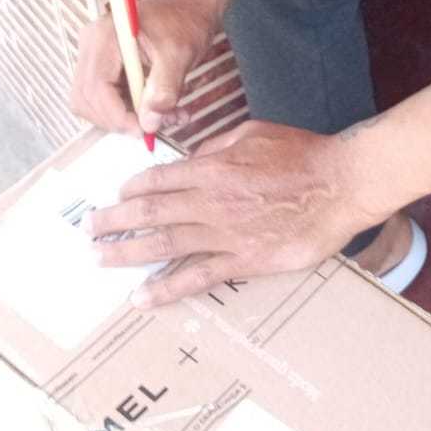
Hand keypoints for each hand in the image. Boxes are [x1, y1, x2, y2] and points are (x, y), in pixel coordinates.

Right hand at [70, 0, 216, 137]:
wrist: (187, 5)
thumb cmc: (184, 21)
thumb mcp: (180, 54)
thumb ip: (164, 88)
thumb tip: (149, 122)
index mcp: (106, 36)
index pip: (95, 88)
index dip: (116, 117)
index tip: (144, 131)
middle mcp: (91, 45)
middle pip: (86, 100)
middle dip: (119, 120)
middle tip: (155, 127)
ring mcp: (94, 55)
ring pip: (93, 103)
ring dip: (126, 119)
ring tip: (165, 116)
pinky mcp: (102, 65)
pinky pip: (105, 98)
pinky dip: (128, 111)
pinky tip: (158, 109)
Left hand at [82, 120, 387, 305]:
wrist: (340, 183)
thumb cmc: (303, 154)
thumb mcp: (254, 132)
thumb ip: (219, 144)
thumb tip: (196, 155)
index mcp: (213, 167)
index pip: (159, 179)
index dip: (132, 189)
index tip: (116, 197)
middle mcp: (211, 200)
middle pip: (151, 211)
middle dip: (115, 221)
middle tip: (90, 229)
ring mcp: (226, 233)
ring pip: (165, 244)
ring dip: (128, 252)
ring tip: (101, 258)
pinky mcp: (245, 260)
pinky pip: (198, 277)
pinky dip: (167, 288)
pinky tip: (142, 297)